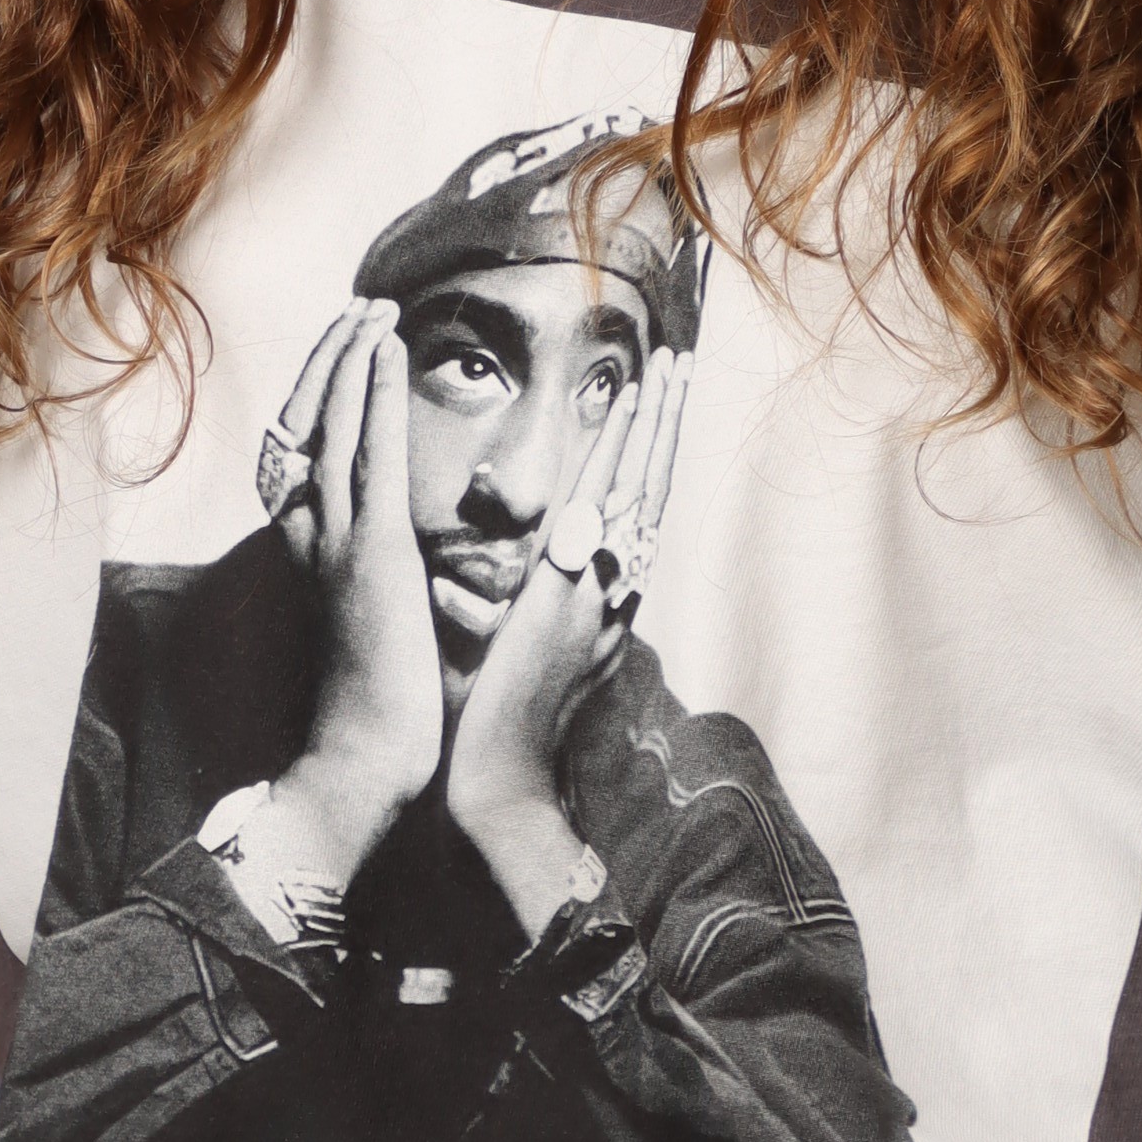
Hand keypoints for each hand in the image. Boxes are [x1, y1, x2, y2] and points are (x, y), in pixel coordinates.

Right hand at [250, 301, 439, 892]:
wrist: (363, 757)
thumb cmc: (379, 698)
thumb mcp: (374, 611)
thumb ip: (378, 564)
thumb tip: (406, 535)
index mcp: (308, 548)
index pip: (306, 445)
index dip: (325, 388)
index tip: (349, 344)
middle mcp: (308, 535)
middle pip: (309, 420)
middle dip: (334, 357)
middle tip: (363, 307)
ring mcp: (335, 540)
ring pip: (335, 424)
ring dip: (354, 358)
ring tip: (375, 311)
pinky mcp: (371, 552)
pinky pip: (371, 455)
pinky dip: (375, 396)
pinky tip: (387, 355)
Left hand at [445, 345, 686, 925]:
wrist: (497, 777)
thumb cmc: (490, 726)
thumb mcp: (505, 655)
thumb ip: (494, 615)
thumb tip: (458, 584)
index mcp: (602, 603)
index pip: (633, 515)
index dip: (649, 459)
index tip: (657, 408)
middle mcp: (614, 589)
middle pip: (652, 489)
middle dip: (667, 425)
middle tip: (682, 363)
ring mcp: (600, 586)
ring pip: (639, 487)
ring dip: (656, 422)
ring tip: (671, 366)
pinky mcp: (575, 588)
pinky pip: (603, 504)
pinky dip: (619, 451)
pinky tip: (628, 407)